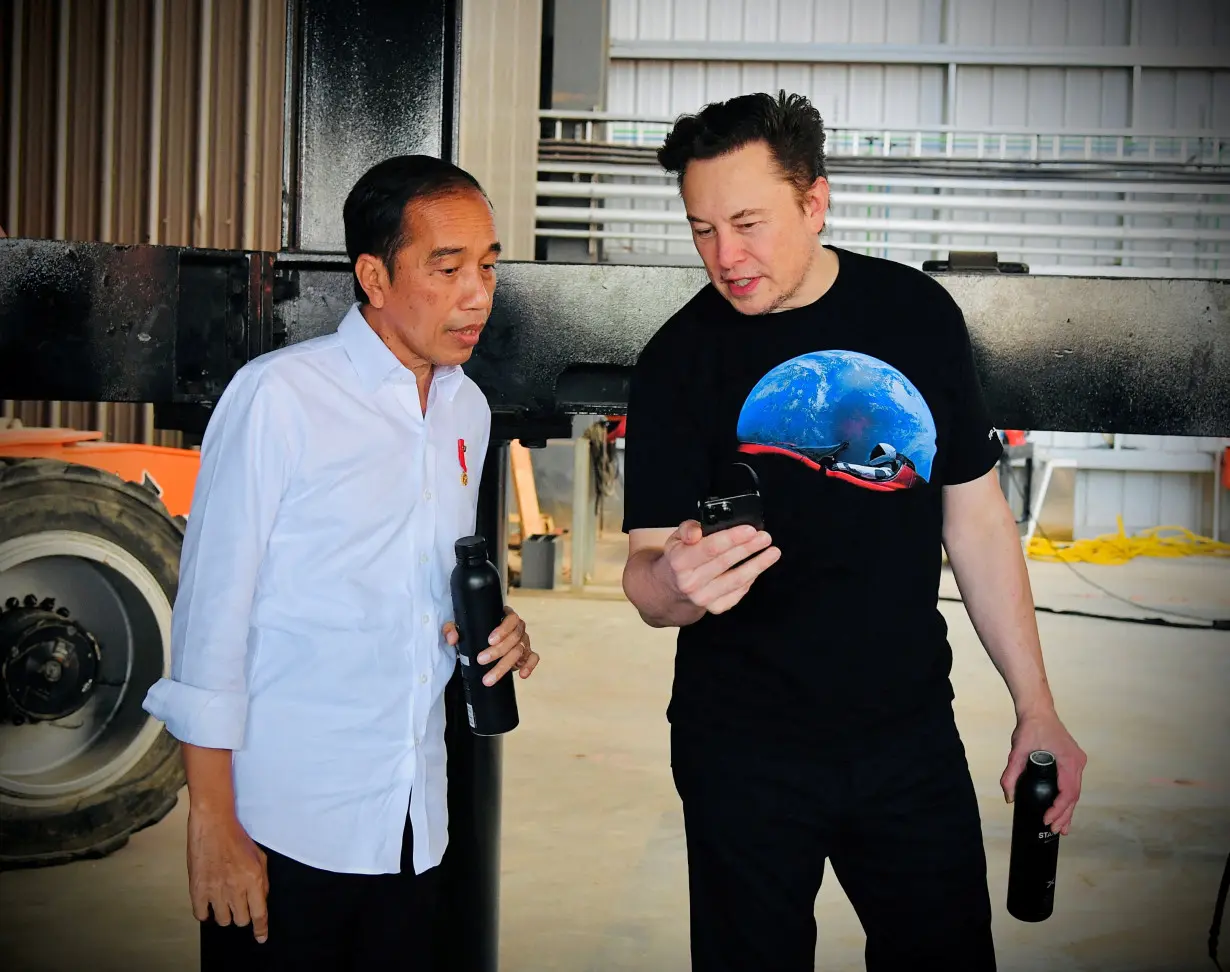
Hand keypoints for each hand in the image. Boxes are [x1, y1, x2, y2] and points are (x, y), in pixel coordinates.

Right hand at [186, 805, 269, 941]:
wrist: (213, 824)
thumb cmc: (237, 837)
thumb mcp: (260, 857)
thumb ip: (263, 881)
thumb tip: (261, 901)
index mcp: (254, 879)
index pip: (259, 914)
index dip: (261, 929)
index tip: (261, 937)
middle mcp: (235, 888)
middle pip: (241, 920)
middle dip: (243, 914)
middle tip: (239, 902)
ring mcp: (215, 890)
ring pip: (222, 920)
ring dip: (225, 913)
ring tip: (224, 899)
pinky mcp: (197, 889)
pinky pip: (201, 915)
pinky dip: (206, 912)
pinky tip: (209, 901)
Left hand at [443, 606, 538, 685]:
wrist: (484, 638)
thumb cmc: (476, 629)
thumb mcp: (462, 626)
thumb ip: (452, 629)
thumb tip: (452, 638)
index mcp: (506, 616)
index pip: (511, 619)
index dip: (503, 630)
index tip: (489, 640)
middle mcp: (518, 627)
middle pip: (515, 638)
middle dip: (498, 651)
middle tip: (481, 660)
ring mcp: (524, 640)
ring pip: (520, 651)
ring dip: (505, 665)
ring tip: (488, 678)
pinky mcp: (527, 653)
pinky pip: (533, 658)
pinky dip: (529, 666)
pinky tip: (522, 674)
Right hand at [656, 519, 779, 615]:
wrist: (672, 587)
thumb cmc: (681, 557)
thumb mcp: (676, 538)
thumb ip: (687, 529)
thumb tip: (697, 530)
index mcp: (679, 562)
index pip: (709, 549)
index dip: (731, 538)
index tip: (750, 530)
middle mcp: (690, 583)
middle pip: (725, 563)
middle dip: (748, 548)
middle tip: (765, 537)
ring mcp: (703, 598)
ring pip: (736, 580)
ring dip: (758, 565)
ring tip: (772, 552)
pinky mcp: (715, 607)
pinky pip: (738, 592)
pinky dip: (750, 579)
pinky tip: (758, 567)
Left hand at [1001, 709, 1086, 834]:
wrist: (1038, 711)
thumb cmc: (1030, 727)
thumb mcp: (1018, 751)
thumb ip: (1011, 774)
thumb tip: (1009, 797)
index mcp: (1069, 761)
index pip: (1068, 792)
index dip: (1059, 809)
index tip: (1047, 819)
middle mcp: (1077, 763)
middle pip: (1074, 796)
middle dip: (1064, 815)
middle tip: (1055, 830)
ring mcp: (1077, 762)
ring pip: (1075, 792)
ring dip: (1068, 810)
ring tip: (1062, 828)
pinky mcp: (1073, 761)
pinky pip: (1073, 784)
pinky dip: (1068, 798)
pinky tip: (1064, 810)